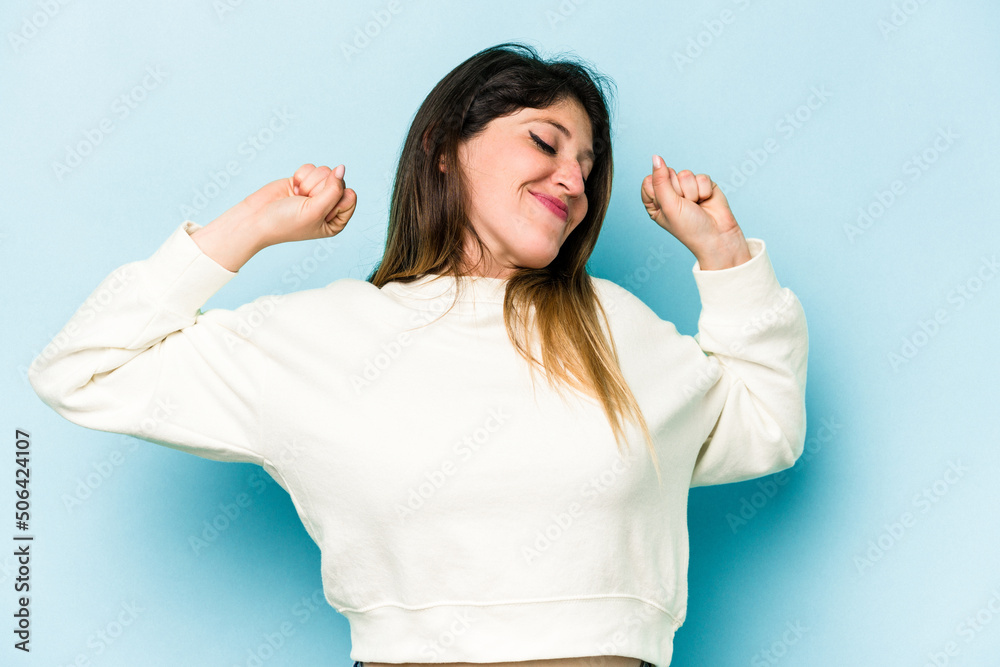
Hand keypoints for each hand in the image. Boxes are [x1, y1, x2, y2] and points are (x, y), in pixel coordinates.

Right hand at [224, 163, 357, 247]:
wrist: (256, 219)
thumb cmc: (286, 222)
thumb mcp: (315, 210)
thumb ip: (333, 189)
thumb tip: (342, 167)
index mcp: (337, 221)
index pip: (350, 195)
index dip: (334, 196)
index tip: (318, 206)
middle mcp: (330, 206)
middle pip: (338, 181)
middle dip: (318, 189)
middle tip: (303, 202)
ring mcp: (316, 193)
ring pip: (325, 172)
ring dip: (308, 183)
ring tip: (297, 197)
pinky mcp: (304, 182)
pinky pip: (311, 168)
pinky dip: (300, 176)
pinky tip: (292, 190)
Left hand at [640, 155, 749, 268]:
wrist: (717, 236)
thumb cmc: (689, 227)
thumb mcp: (668, 205)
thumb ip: (660, 180)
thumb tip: (656, 157)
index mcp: (654, 202)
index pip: (649, 180)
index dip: (660, 190)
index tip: (668, 204)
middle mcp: (669, 193)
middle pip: (667, 174)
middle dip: (678, 190)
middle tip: (685, 206)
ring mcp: (687, 188)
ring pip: (685, 174)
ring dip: (692, 192)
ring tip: (696, 205)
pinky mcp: (703, 184)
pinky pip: (701, 176)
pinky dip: (704, 190)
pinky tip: (706, 201)